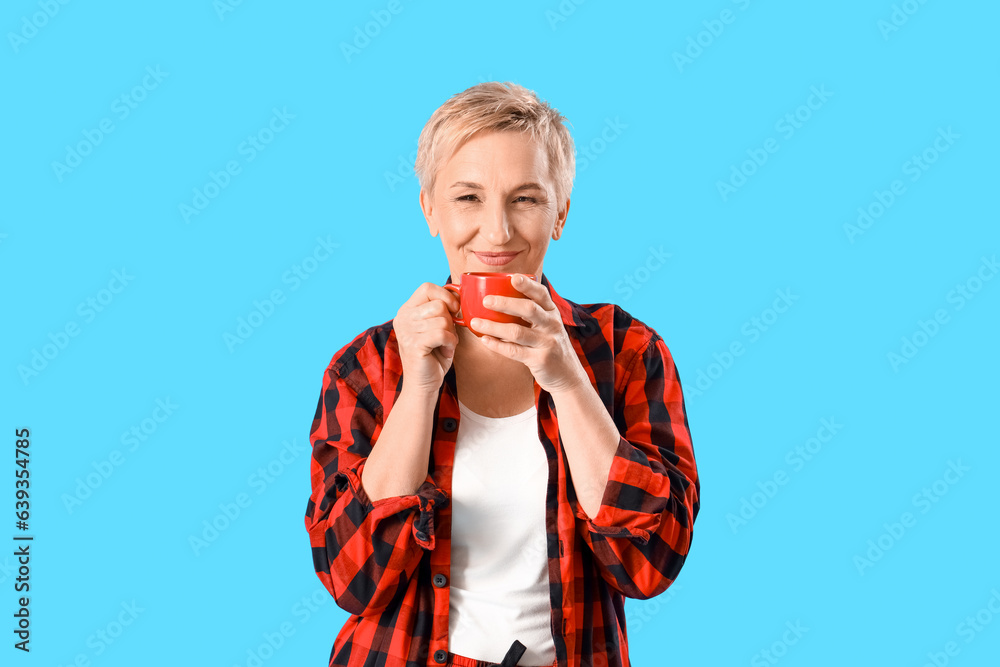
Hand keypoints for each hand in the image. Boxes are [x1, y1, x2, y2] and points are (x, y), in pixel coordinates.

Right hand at [393, 283, 460, 394]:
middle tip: (446, 336)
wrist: (424, 385)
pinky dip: (450, 343)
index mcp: (407, 310)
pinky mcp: (414, 345)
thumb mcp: (438, 327)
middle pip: (438, 304)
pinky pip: (442, 334)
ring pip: (442, 320)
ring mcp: (406, 331)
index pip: (427, 287)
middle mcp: (402, 318)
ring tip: (443, 345)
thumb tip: (458, 294)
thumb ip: (444, 310)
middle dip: (450, 321)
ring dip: (450, 335)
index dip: (445, 296)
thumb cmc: (434, 355)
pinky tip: (445, 351)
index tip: (454, 310)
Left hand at [470, 274, 587, 393]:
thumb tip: (500, 299)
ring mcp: (547, 343)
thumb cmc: (550, 346)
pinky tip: (485, 340)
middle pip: (528, 309)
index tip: (513, 277)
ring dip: (494, 327)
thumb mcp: (547, 326)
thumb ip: (531, 314)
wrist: (568, 376)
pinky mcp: (541, 360)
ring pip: (517, 332)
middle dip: (505, 303)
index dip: (528, 285)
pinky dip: (497, 345)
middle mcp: (552, 325)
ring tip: (475, 323)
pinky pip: (514, 351)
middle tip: (486, 300)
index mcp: (552, 312)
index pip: (541, 294)